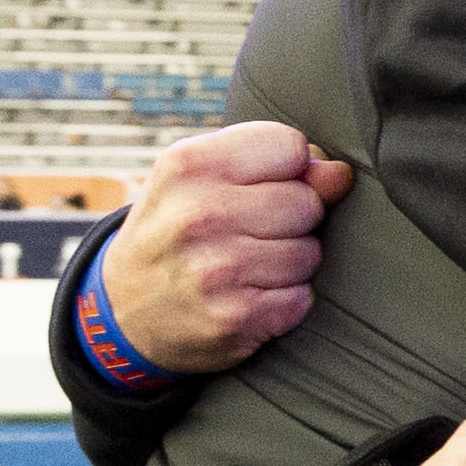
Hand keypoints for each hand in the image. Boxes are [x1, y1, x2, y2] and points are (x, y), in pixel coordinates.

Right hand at [101, 123, 355, 373]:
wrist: (124, 312)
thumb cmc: (179, 229)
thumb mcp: (204, 179)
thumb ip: (275, 165)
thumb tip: (341, 175)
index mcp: (189, 164)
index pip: (291, 146)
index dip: (287, 169)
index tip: (256, 187)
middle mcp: (198, 214)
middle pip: (307, 202)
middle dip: (293, 219)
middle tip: (249, 233)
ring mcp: (216, 270)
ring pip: (309, 253)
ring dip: (291, 263)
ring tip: (247, 266)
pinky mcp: (235, 319)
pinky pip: (302, 298)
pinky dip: (285, 301)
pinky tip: (248, 297)